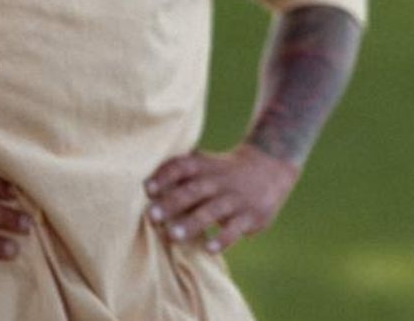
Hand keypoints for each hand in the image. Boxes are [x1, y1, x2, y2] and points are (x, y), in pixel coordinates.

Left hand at [145, 145, 299, 251]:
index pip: (183, 167)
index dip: (165, 176)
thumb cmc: (224, 171)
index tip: (148, 189)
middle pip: (194, 190)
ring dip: (192, 223)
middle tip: (152, 216)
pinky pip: (235, 229)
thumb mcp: (206, 163)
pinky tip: (209, 249)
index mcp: (205, 167)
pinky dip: (222, 239)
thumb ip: (179, 171)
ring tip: (172, 236)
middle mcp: (219, 182)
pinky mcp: (251, 216)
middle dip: (172, 203)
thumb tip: (142, 185)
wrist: (271, 166)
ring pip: (212, 211)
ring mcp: (236, 199)